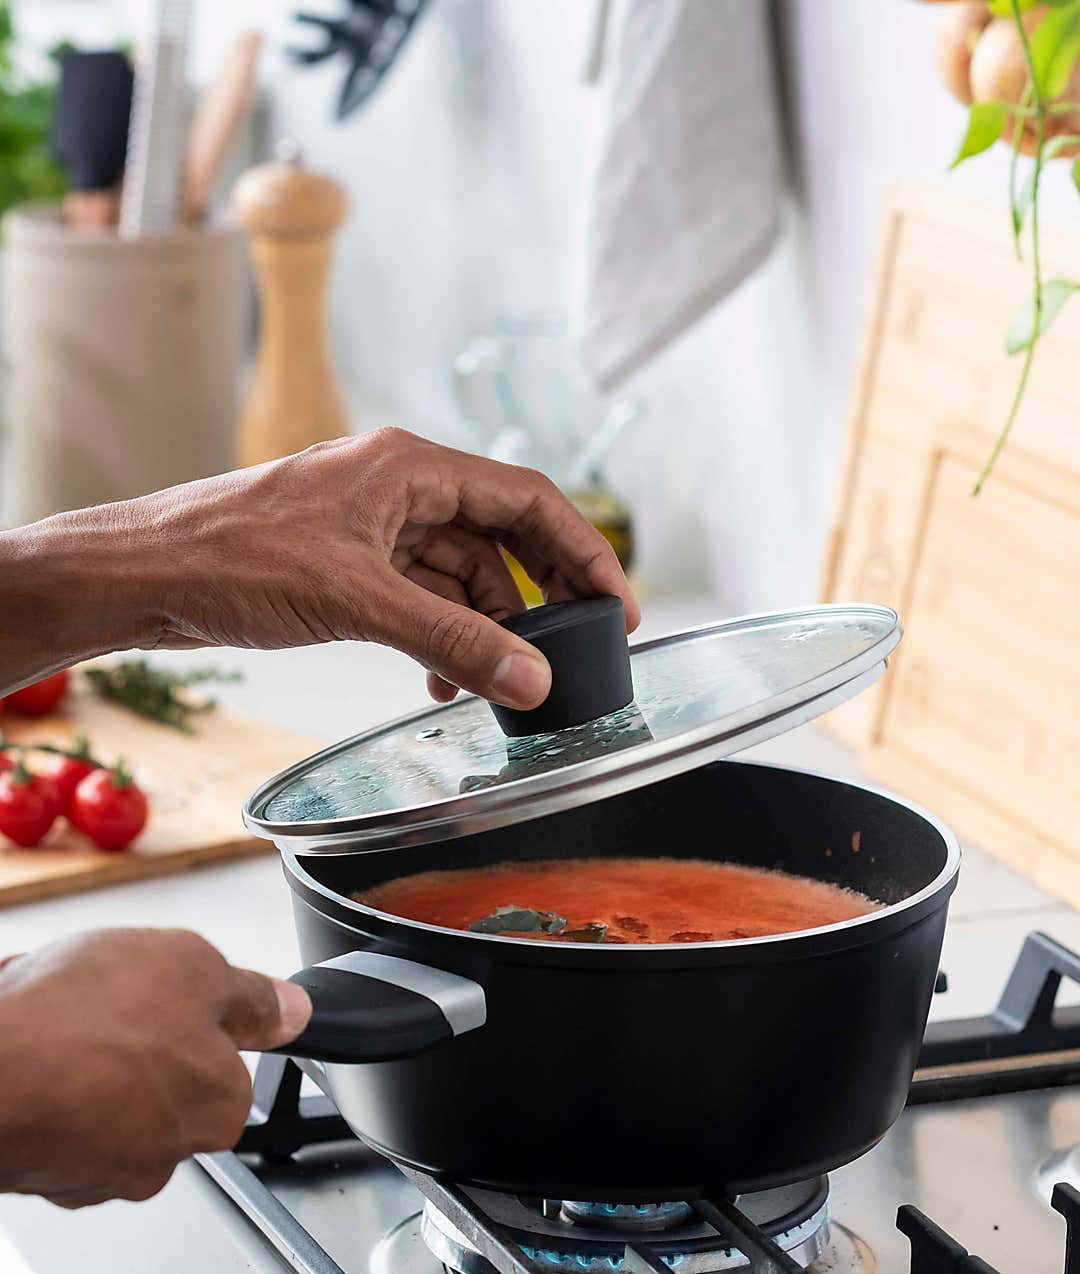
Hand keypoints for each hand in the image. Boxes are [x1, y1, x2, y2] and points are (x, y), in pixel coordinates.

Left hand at [0, 429, 638, 705]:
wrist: (143, 577)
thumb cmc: (232, 556)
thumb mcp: (360, 600)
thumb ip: (454, 642)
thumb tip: (533, 680)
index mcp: (411, 466)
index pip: (528, 500)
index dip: (582, 553)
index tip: (615, 607)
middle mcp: (401, 487)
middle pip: (504, 536)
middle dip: (543, 593)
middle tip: (580, 645)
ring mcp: (376, 526)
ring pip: (464, 575)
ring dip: (487, 628)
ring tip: (498, 680)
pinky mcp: (352, 563)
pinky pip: (424, 598)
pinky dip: (445, 637)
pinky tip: (443, 678)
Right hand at [0, 929, 309, 1207]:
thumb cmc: (81, 1024)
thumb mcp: (196, 969)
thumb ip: (251, 995)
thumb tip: (291, 1010)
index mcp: (218, 1107)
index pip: (227, 1062)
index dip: (194, 1014)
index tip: (168, 994)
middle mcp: (162, 1154)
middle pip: (160, 1076)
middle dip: (130, 1030)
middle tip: (101, 996)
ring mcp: (93, 1169)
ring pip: (98, 1090)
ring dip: (76, 1047)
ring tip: (48, 1011)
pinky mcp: (34, 1170)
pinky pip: (46, 1105)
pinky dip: (34, 1069)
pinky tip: (20, 1037)